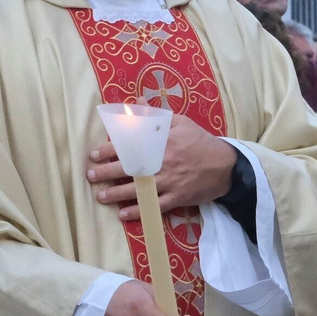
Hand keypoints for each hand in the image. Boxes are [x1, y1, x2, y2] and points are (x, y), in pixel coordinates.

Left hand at [88, 115, 237, 220]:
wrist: (225, 166)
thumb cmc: (200, 142)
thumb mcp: (181, 122)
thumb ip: (156, 115)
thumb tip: (137, 101)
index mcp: (162, 142)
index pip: (130, 145)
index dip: (109, 150)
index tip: (95, 154)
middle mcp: (163, 162)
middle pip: (129, 168)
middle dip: (107, 172)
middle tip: (91, 175)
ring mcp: (170, 182)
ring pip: (138, 190)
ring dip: (117, 193)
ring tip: (101, 196)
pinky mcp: (177, 198)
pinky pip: (154, 207)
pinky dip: (138, 211)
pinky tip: (122, 214)